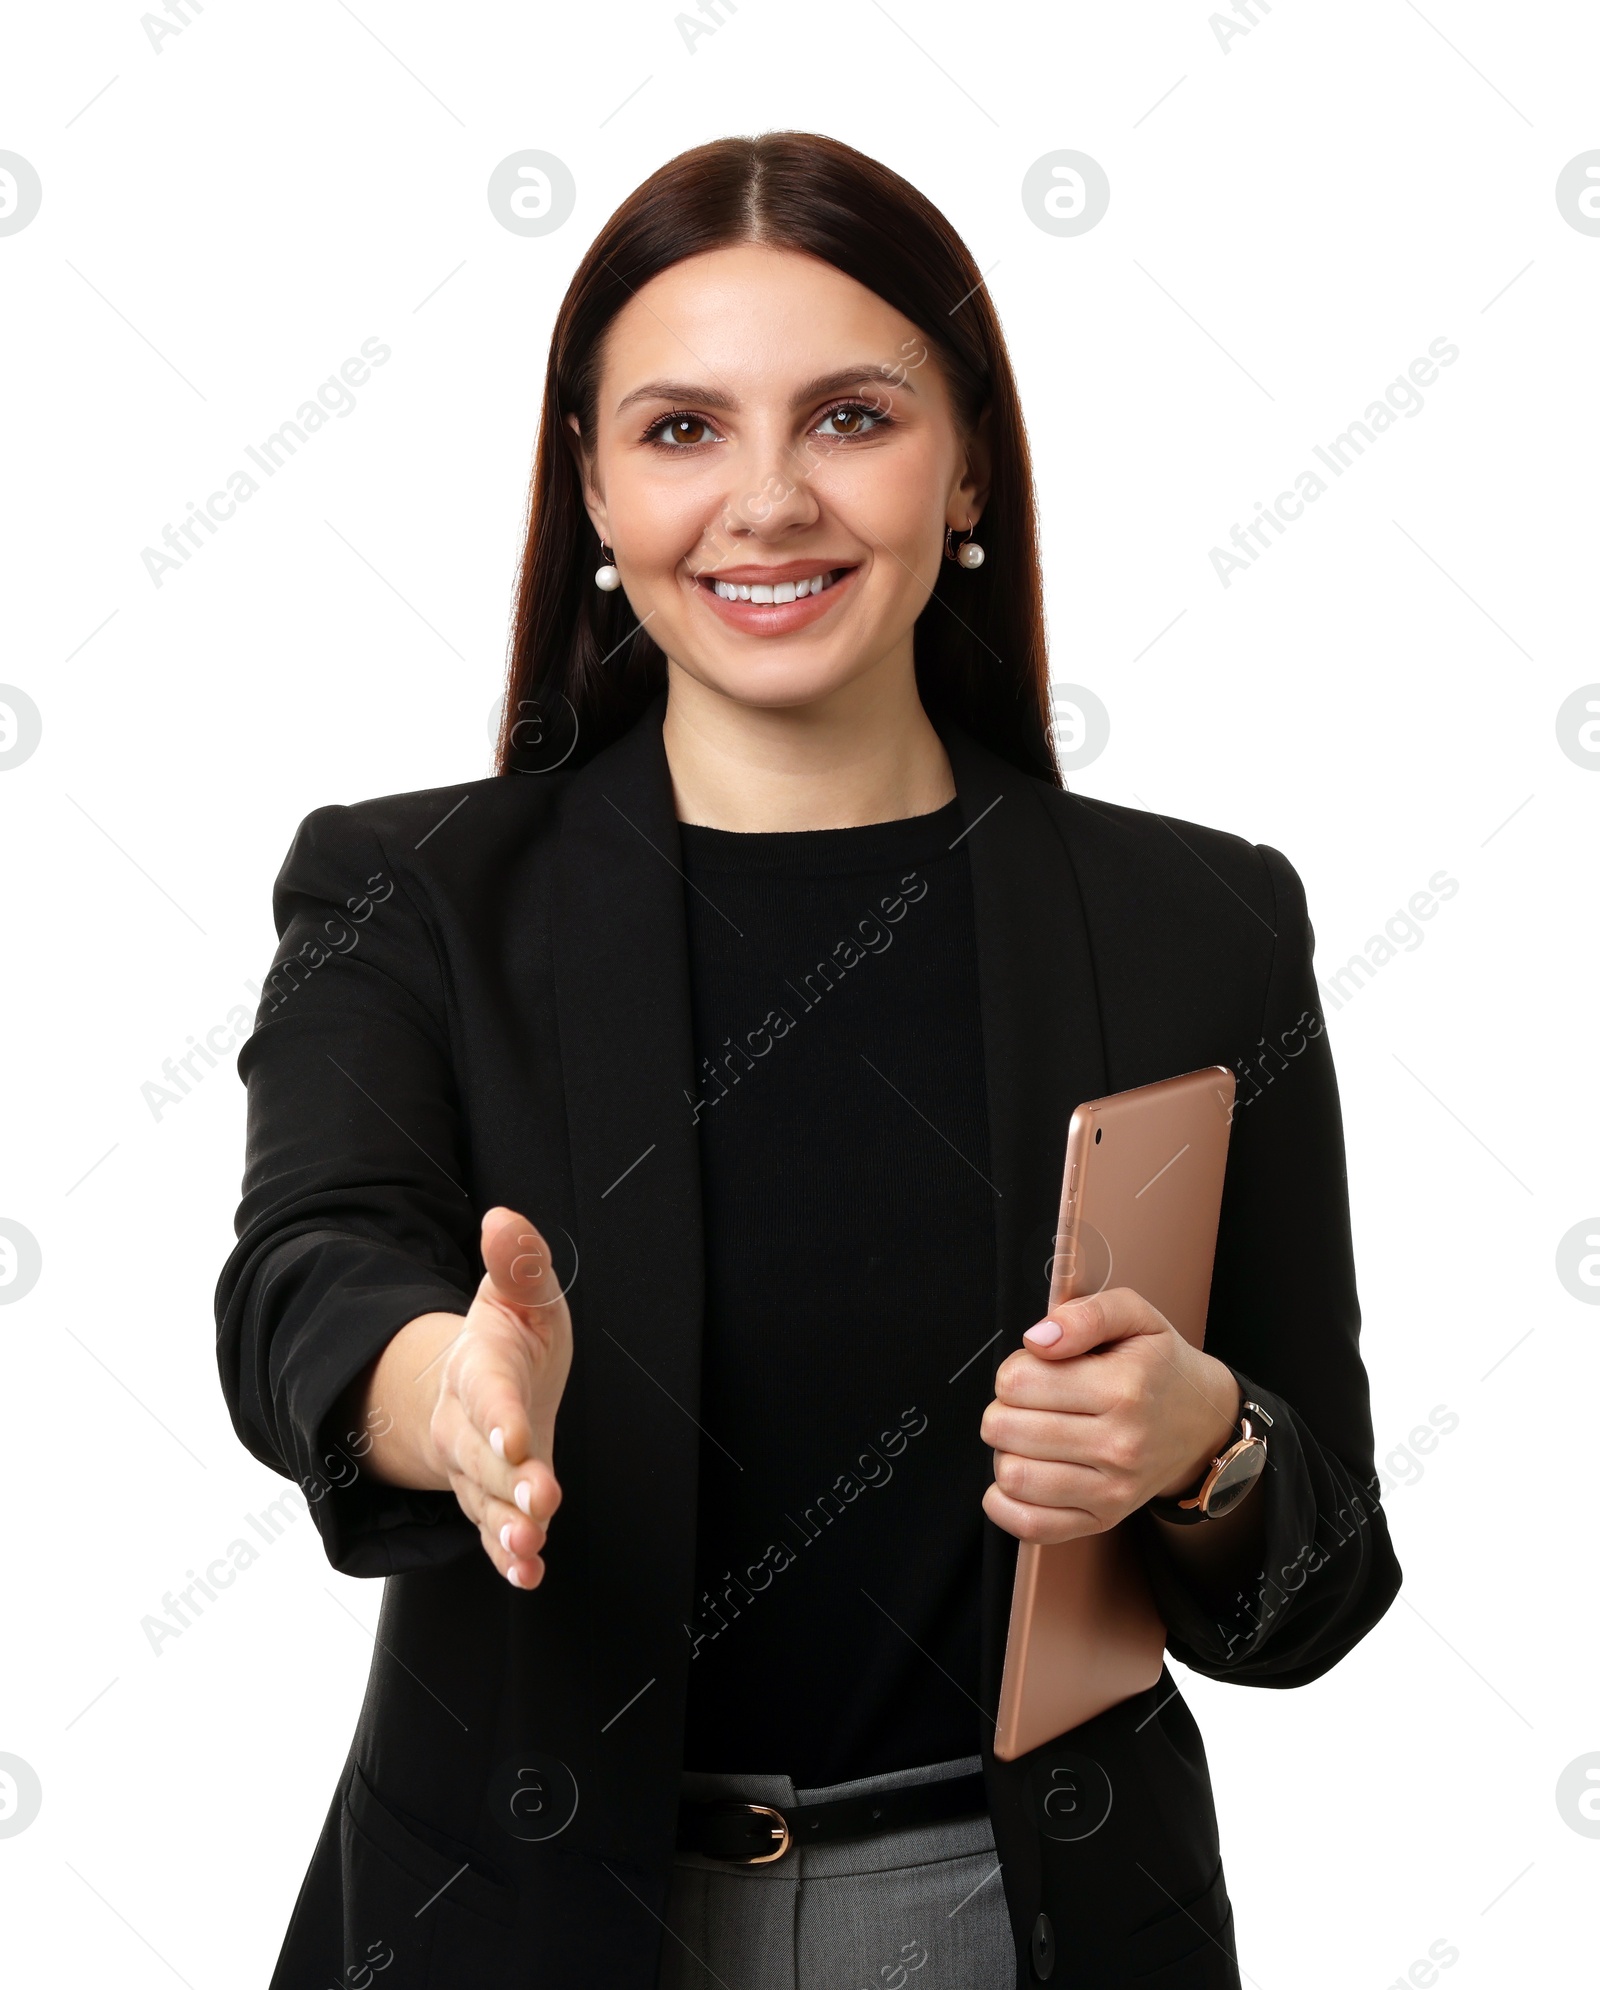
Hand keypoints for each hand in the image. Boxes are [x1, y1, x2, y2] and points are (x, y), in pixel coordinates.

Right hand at [356, 1208, 572, 1587]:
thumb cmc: (511, 1335)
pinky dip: (508, 1558)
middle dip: (508, 1482)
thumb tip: (504, 1220)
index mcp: (481, 1369)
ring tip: (530, 1549)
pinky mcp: (492, 1502)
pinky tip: (529, 1575)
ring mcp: (476, 1470)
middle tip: (541, 1501)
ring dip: (506, 1530)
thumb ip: (519, 1262)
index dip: (499, 1417)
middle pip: (480, 1459)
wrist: (482, 1381)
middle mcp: (469, 1426)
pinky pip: (492, 1535)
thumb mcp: (521, 1292)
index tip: (516, 1438)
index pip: (487, 1394)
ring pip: (483, 1505)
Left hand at [980, 1287, 1241, 1545]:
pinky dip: (1006, 1502)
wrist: (1204, 1424)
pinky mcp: (1103, 1520)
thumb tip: (1037, 1340)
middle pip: (1005, 1428)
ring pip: (1012, 1476)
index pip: (1017, 1381)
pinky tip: (1023, 1473)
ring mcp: (1112, 1490)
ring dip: (1006, 1451)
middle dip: (1004, 1408)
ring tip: (1031, 1436)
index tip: (1037, 1369)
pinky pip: (1031, 1525)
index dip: (1014, 1369)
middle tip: (1031, 1402)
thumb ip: (1085, 1314)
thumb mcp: (1135, 1316)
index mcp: (1123, 1388)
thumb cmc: (1159, 1366)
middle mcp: (1119, 1445)